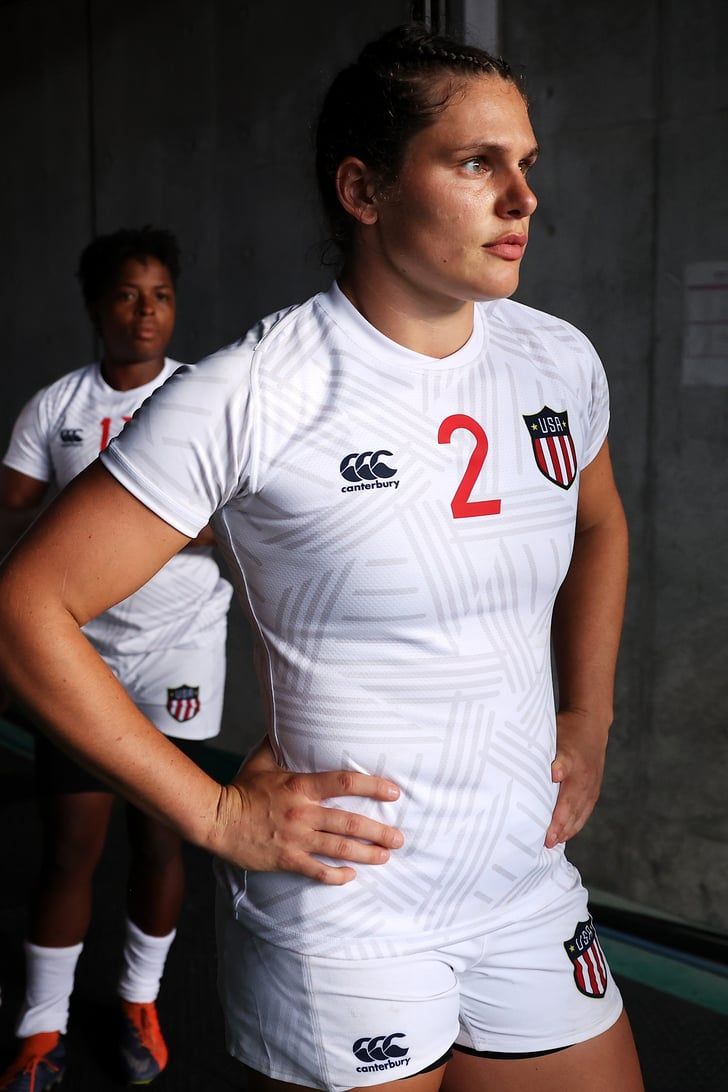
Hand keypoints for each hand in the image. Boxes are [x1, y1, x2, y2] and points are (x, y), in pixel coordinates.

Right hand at [207, 737, 403, 883]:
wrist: (216, 820)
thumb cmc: (240, 789)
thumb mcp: (260, 760)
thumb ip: (278, 742)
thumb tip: (286, 720)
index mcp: (300, 786)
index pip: (345, 784)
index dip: (373, 786)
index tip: (393, 792)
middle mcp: (303, 813)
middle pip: (350, 822)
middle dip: (379, 831)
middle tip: (399, 837)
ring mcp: (296, 839)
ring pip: (340, 849)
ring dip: (367, 853)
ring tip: (386, 856)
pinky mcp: (287, 860)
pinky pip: (318, 871)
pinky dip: (337, 876)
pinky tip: (352, 875)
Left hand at [545, 710, 608, 847]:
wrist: (590, 722)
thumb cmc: (566, 729)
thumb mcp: (555, 735)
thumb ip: (552, 755)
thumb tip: (553, 774)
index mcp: (573, 766)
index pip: (564, 799)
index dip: (555, 817)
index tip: (547, 832)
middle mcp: (585, 779)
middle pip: (572, 808)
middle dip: (560, 828)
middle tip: (547, 843)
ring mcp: (592, 784)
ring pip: (580, 812)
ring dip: (568, 829)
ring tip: (555, 843)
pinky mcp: (594, 788)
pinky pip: (586, 809)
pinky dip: (576, 822)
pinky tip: (567, 832)